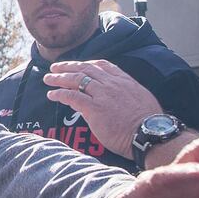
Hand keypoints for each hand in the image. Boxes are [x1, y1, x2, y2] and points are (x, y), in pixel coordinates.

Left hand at [43, 60, 161, 157]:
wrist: (150, 134)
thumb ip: (129, 95)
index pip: (103, 65)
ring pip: (75, 79)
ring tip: (48, 78)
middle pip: (85, 69)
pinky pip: (71, 96)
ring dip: (59, 78)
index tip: (79, 65)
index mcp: (124, 81)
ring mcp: (102, 94)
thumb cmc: (149, 123)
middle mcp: (111, 84)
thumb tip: (121, 100)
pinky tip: (52, 95)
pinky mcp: (94, 108)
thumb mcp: (142, 100)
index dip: (87, 64)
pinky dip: (60, 94)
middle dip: (68, 66)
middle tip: (56, 67)